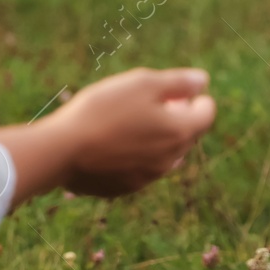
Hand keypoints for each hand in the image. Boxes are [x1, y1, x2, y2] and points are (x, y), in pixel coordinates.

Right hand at [48, 67, 216, 196]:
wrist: (62, 150)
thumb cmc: (103, 110)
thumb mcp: (142, 83)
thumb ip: (178, 82)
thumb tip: (202, 81)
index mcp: (180, 132)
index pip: (207, 114)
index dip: (196, 98)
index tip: (179, 91)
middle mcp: (170, 160)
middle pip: (186, 135)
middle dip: (176, 118)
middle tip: (151, 102)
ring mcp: (148, 177)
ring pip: (164, 154)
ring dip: (156, 138)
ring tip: (130, 121)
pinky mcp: (125, 188)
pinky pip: (140, 168)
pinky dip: (135, 155)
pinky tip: (111, 141)